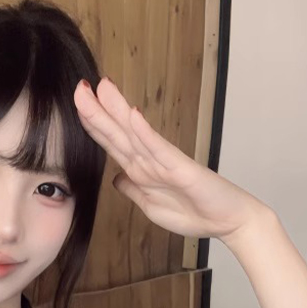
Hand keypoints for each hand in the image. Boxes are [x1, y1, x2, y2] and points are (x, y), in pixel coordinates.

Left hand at [74, 76, 270, 243]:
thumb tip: (116, 178)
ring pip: (134, 134)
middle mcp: (149, 163)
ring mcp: (164, 163)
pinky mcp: (181, 168)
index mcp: (141, 172)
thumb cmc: (196, 213)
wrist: (229, 221)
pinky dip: (144, 132)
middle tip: (80, 86)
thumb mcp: (152, 207)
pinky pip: (158, 149)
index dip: (94, 124)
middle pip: (118, 133)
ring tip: (102, 87)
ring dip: (117, 111)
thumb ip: (133, 190)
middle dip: (97, 111)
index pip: (112, 143)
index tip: (78, 104)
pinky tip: (132, 115)